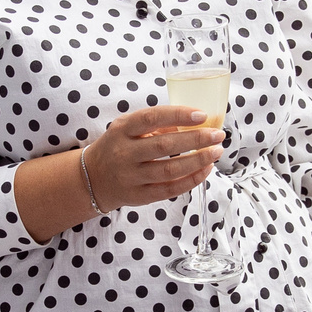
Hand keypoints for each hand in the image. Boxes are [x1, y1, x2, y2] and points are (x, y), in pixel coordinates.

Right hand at [83, 106, 224, 209]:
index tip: (202, 115)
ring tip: (216, 152)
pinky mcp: (139, 196)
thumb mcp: (127, 128)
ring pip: (170, 170)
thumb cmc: (118, 146)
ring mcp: (131, 177)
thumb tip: (193, 122)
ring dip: (198, 160)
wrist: (93, 178)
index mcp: (122, 129)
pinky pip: (170, 190)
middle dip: (197, 139)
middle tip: (218, 135)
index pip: (151, 118)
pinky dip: (191, 180)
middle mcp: (124, 153)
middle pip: (165, 146)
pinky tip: (205, 169)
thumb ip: (156, 124)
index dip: (178, 115)